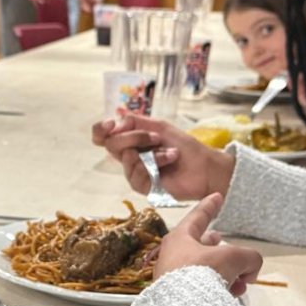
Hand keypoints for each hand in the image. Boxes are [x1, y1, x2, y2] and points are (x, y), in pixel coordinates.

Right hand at [91, 114, 234, 200]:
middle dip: (134, 137)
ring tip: (171, 153)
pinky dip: (156, 164)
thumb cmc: (185, 147)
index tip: (110, 124)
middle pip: (111, 145)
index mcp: (130, 141)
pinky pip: (137, 175)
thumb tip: (115, 117)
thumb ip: (135, 122)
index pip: (102, 136)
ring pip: (126, 160)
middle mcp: (129, 157)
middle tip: (157, 138)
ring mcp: (135, 173)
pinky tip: (170, 161)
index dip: (100, 130)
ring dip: (152, 153)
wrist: (205, 167)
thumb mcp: (160, 127)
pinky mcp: (144, 187)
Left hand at [153, 193, 264, 296]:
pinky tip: (231, 297)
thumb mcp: (232, 257)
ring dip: (229, 275)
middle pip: (203, 247)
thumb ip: (248, 257)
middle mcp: (173, 256)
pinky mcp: (178, 299)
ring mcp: (174, 279)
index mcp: (180, 238)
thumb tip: (249, 270)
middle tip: (236, 256)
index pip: (198, 216)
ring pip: (206, 271)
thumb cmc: (201, 275)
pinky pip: (202, 289)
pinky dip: (219, 290)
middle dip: (225, 253)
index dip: (210, 206)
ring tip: (241, 284)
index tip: (217, 196)